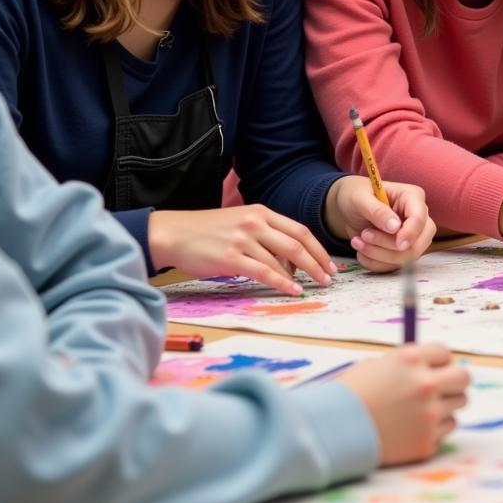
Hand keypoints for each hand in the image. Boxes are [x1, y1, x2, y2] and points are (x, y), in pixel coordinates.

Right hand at [148, 205, 336, 294]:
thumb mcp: (241, 222)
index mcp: (261, 212)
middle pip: (297, 243)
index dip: (318, 248)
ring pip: (283, 258)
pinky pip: (264, 272)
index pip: (299, 230)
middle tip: (329, 278)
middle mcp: (256, 223)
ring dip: (302, 275)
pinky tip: (292, 290)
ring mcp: (244, 239)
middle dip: (317, 262)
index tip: (329, 263)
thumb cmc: (207, 231)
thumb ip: (265, 234)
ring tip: (313, 286)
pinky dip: (282, 282)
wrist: (174, 233)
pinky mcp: (231, 258)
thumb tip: (289, 259)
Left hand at [325, 176, 435, 272]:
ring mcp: (411, 235)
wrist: (348, 208)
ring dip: (379, 255)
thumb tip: (395, 227)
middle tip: (364, 235)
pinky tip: (361, 251)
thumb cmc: (356, 195)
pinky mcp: (401, 250)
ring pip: (406, 257)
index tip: (398, 244)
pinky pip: (394, 265)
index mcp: (412, 197)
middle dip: (389, 246)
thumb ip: (377, 211)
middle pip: (418, 242)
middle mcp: (416, 217)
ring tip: (357, 241)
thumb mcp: (360, 198)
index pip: (420, 218)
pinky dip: (375, 263)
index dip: (411, 233)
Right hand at [336, 343, 470, 465]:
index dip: (438, 360)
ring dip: (445, 404)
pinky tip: (413, 427)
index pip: (445, 352)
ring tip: (421, 409)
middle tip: (441, 386)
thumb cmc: (351, 394)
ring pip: (459, 404)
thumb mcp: (379, 366)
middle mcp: (425, 384)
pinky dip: (435, 428)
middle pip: (463, 377)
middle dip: (453, 380)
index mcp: (412, 359)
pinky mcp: (426, 442)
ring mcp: (428, 415)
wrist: (332, 431)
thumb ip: (409, 365)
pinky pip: (447, 429)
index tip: (431, 368)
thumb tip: (433, 366)